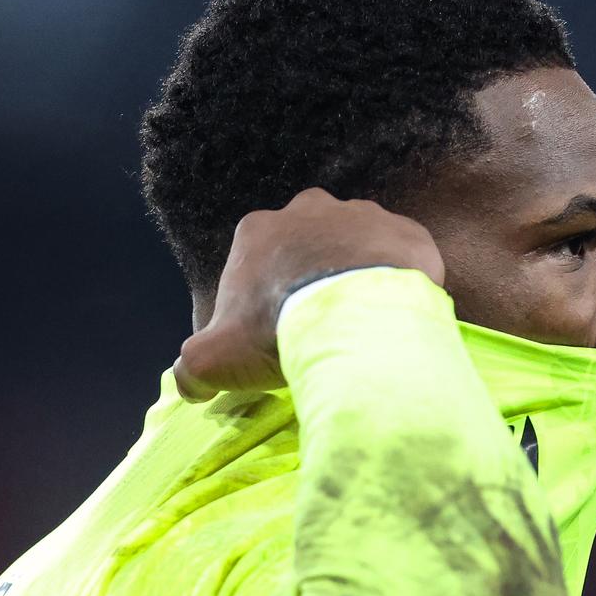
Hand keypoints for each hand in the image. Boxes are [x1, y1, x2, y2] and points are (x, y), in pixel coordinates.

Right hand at [174, 188, 446, 398]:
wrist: (353, 319)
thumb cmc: (276, 331)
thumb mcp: (215, 360)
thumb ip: (192, 370)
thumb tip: (188, 386)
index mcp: (258, 231)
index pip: (256, 261)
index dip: (265, 298)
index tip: (278, 329)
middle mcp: (309, 209)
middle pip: (308, 245)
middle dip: (313, 277)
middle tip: (323, 322)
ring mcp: (361, 214)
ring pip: (357, 245)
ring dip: (358, 274)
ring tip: (364, 318)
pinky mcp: (406, 232)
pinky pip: (403, 255)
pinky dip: (401, 279)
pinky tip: (397, 311)